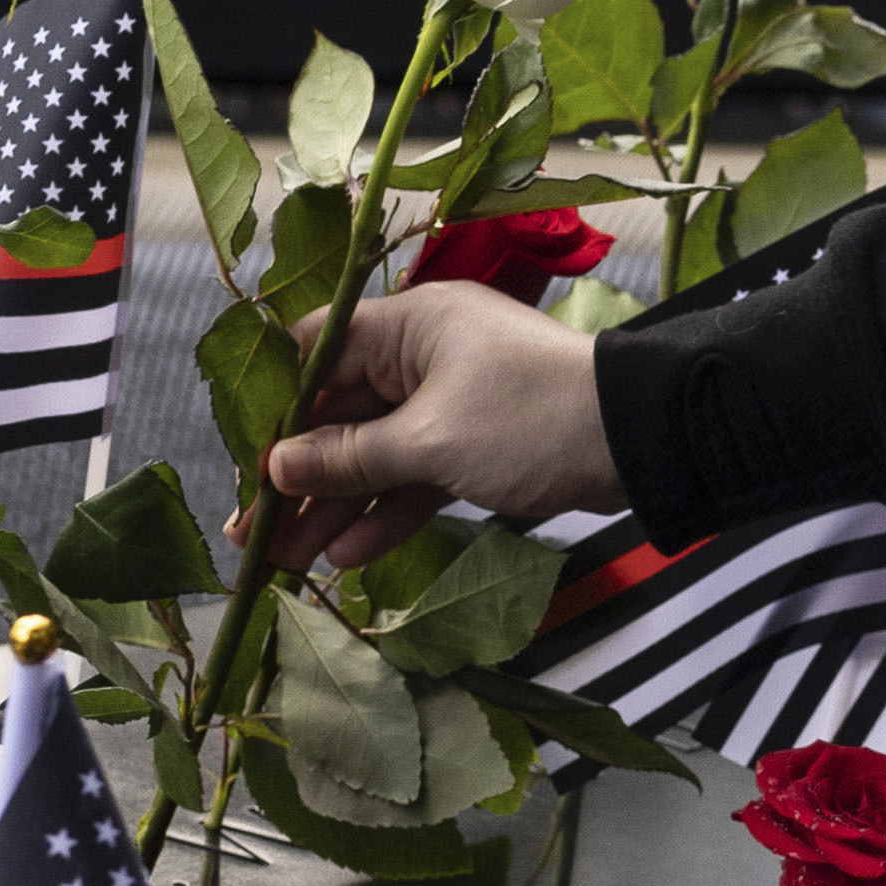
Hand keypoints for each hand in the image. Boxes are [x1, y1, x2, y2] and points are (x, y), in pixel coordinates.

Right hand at [260, 282, 614, 566]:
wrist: (640, 441)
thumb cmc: (532, 420)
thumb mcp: (431, 441)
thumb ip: (352, 457)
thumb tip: (278, 466)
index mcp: (411, 325)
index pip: (317, 351)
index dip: (277, 407)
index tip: (245, 461)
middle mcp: (426, 355)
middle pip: (341, 413)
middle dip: (298, 475)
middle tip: (251, 533)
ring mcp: (453, 401)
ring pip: (377, 453)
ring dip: (334, 504)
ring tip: (285, 560)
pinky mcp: (478, 444)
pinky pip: (416, 475)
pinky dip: (386, 511)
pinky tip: (347, 556)